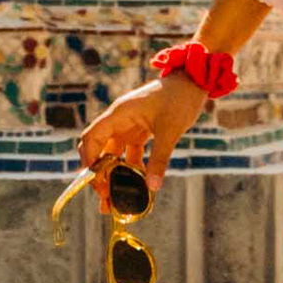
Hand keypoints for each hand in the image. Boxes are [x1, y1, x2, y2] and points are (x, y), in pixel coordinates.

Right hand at [76, 76, 201, 199]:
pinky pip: (130, 153)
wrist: (194, 82)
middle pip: (100, 149)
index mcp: (119, 114)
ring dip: (114, 175)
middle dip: (99, 174)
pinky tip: (138, 186)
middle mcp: (119, 120)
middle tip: (104, 197)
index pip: (92, 138)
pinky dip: (131, 169)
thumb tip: (153, 186)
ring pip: (114, 154)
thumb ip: (160, 158)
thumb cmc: (179, 99)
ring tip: (115, 200)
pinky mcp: (140, 131)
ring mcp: (129, 126)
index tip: (93, 181)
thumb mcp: (170, 130)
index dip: (89, 160)